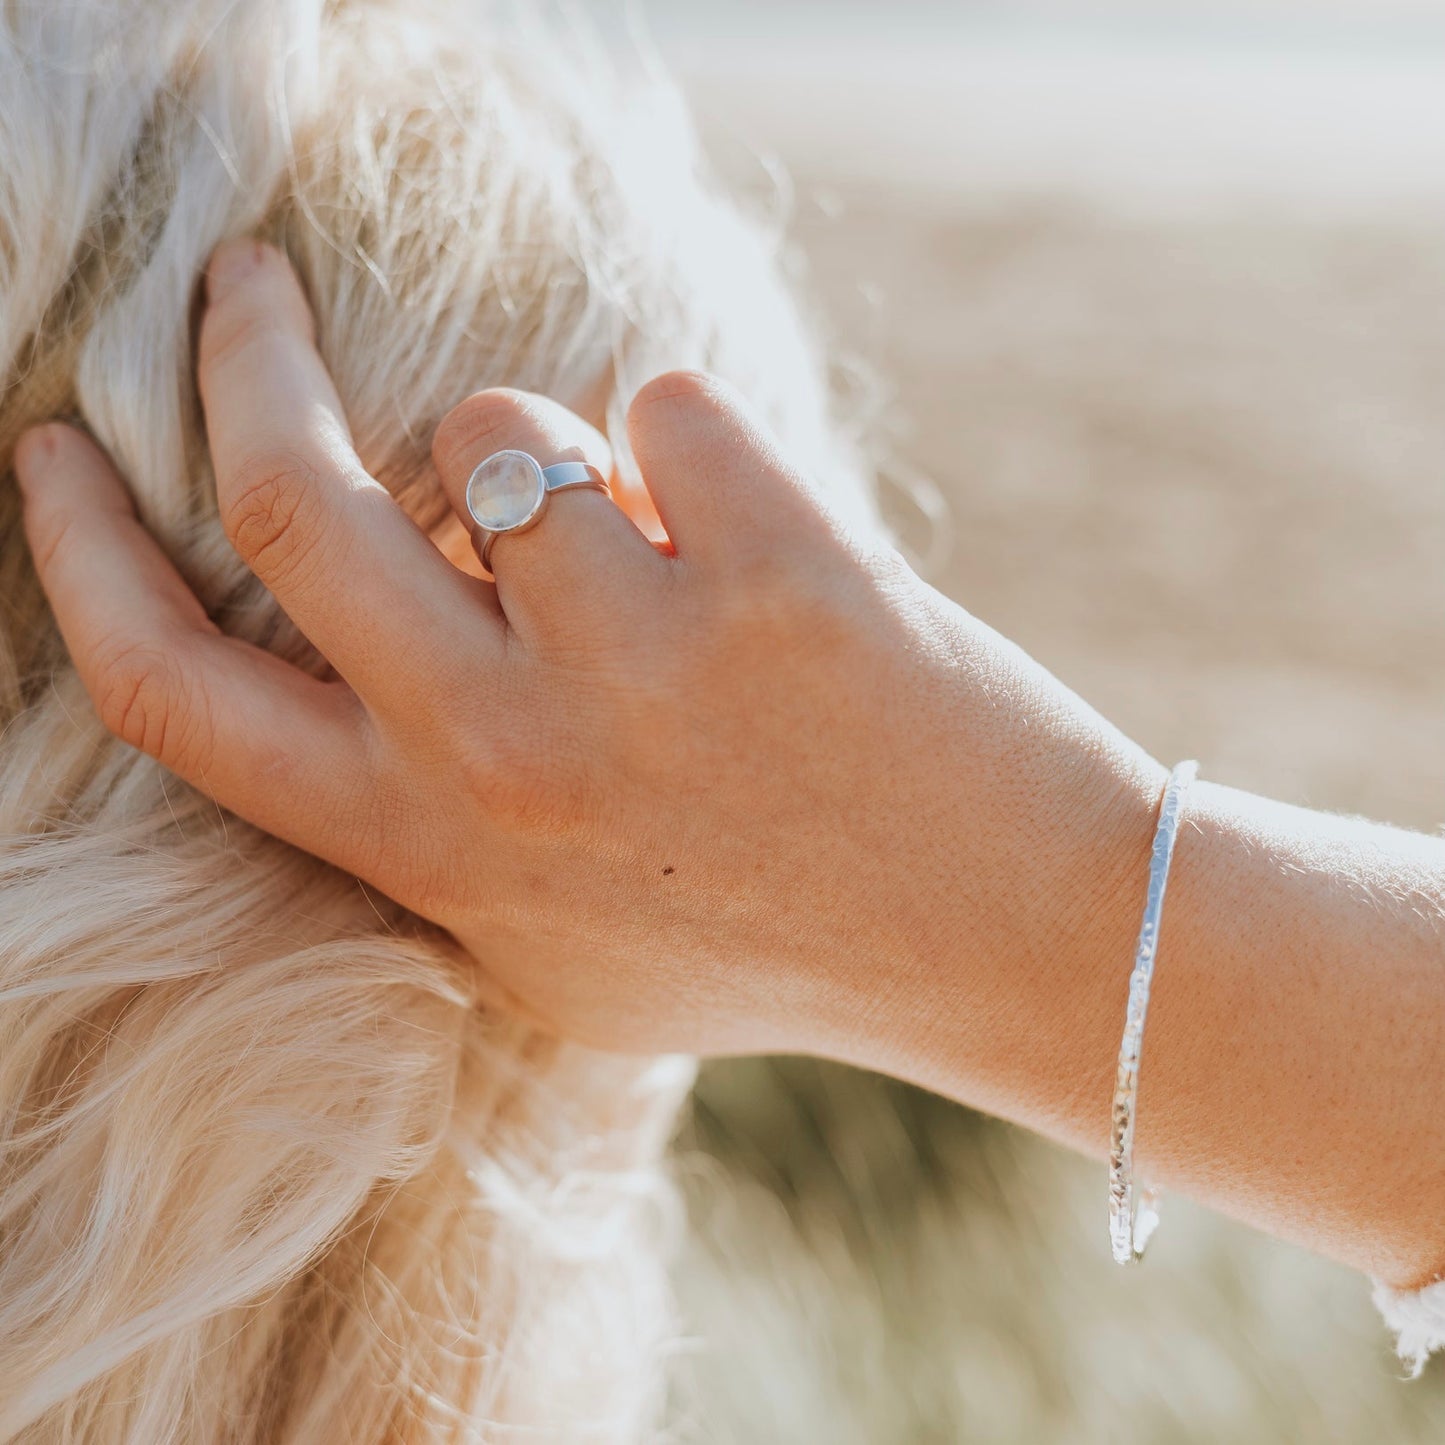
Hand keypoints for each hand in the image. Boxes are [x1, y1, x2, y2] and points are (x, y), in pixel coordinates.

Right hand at [15, 238, 1164, 1059]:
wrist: (1004, 946)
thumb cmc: (772, 934)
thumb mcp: (557, 935)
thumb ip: (436, 821)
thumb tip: (364, 650)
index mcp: (429, 846)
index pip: (168, 690)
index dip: (80, 551)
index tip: (54, 447)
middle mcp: (501, 758)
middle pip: (287, 491)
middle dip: (240, 349)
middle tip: (250, 282)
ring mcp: (636, 666)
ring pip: (501, 421)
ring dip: (552, 440)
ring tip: (642, 524)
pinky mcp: (777, 580)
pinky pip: (668, 402)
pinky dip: (701, 443)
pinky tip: (759, 539)